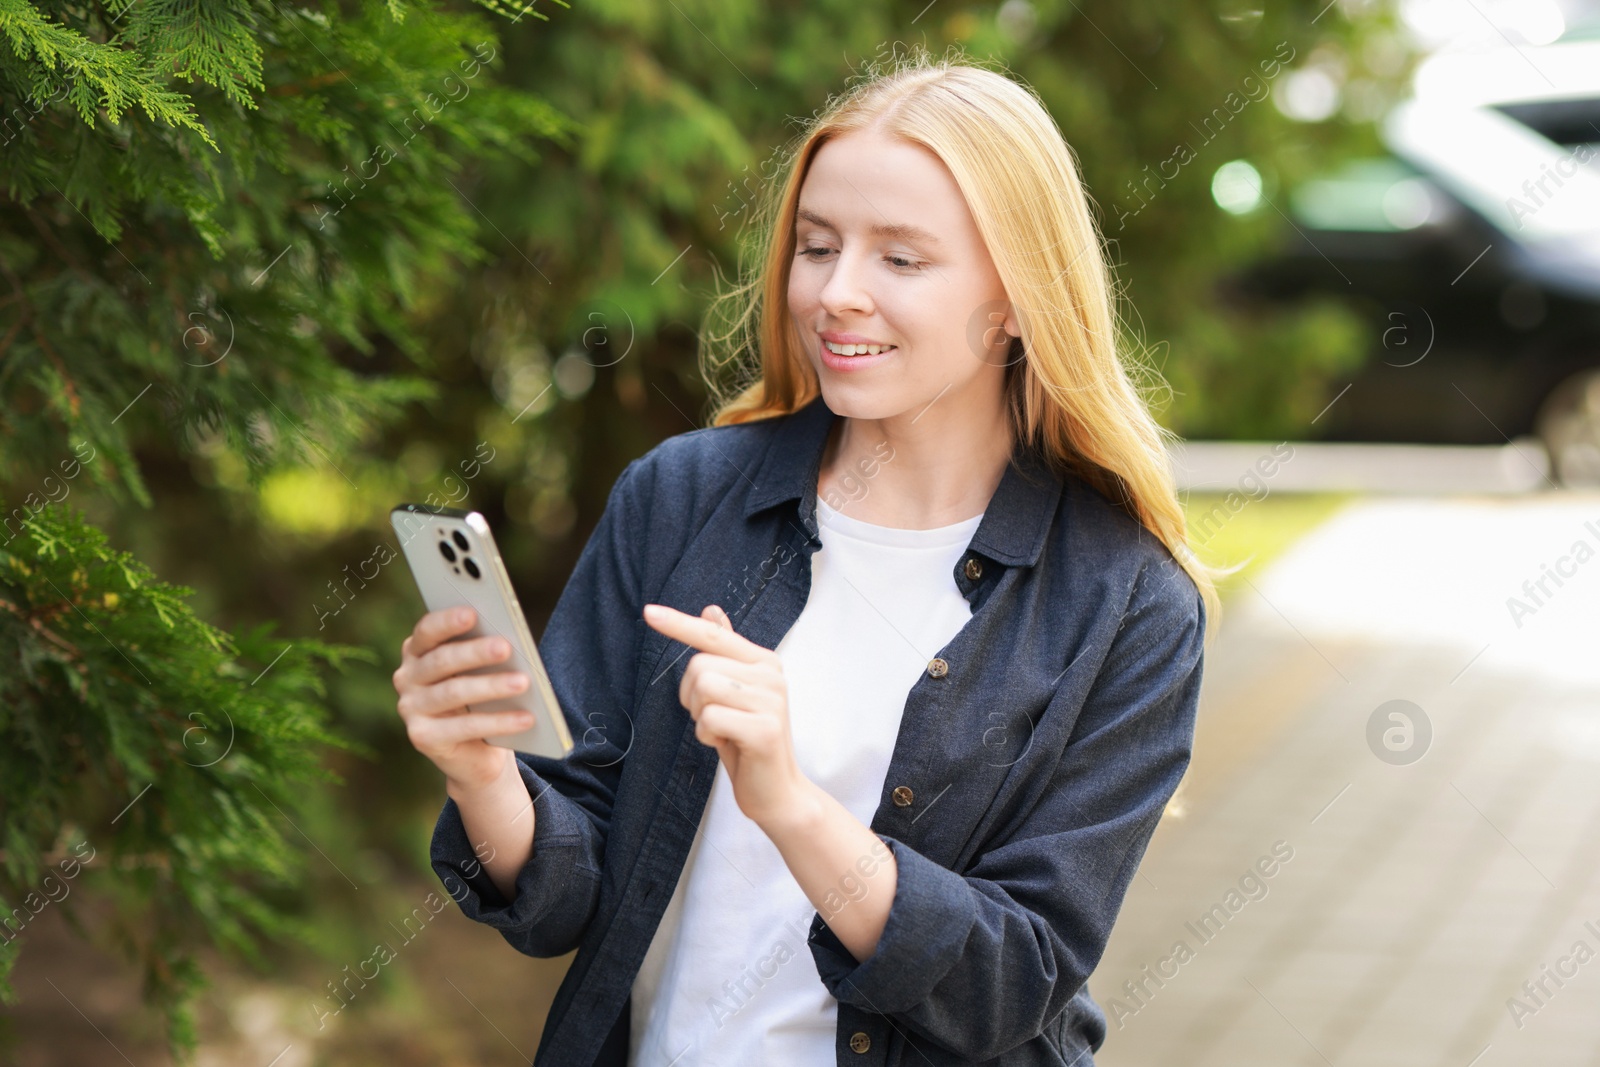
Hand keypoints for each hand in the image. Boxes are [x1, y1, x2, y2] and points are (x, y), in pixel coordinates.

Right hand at [392, 607, 534, 792]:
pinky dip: (499, 722)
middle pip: (441, 660)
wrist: (476, 750)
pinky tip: (526, 718)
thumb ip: (484, 653)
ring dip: (491, 686)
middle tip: (506, 647)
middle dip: (475, 652)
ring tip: (523, 682)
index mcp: (418, 650)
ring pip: (453, 692)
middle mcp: (407, 676)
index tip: (472, 613)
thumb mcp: (480, 671)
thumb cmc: (481, 697)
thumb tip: (507, 641)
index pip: (427, 630)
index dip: (448, 621)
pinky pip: (464, 727)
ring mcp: (411, 708)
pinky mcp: (422, 737)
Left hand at [642, 602, 816, 831]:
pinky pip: (709, 719)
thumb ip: (726, 653)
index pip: (714, 635)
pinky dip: (707, 735)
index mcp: (764, 661)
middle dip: (691, 696)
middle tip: (714, 719)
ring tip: (723, 731)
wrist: (778, 792)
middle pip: (699, 665)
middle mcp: (771, 675)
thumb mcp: (735, 693)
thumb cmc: (749, 741)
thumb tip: (711, 610)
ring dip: (699, 716)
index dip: (679, 624)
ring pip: (703, 688)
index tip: (649, 612)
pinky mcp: (765, 729)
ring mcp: (771, 701)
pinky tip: (727, 744)